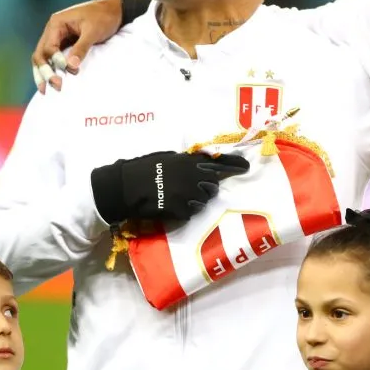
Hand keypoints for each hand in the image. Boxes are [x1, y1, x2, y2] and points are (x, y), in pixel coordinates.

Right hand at [32, 0, 123, 93]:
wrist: (115, 10)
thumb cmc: (104, 17)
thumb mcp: (93, 32)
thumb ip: (81, 48)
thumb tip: (71, 67)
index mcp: (56, 23)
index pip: (48, 47)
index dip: (55, 61)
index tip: (69, 70)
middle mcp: (53, 31)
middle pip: (40, 54)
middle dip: (45, 71)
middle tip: (55, 86)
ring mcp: (57, 37)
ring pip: (44, 58)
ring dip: (44, 73)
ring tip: (45, 91)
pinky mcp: (65, 43)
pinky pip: (54, 58)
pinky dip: (52, 69)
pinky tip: (52, 82)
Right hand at [90, 151, 249, 223]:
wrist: (123, 186)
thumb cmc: (141, 168)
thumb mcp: (166, 157)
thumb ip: (186, 160)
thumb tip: (201, 161)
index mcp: (189, 161)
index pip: (219, 162)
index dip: (234, 165)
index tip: (246, 167)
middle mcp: (193, 176)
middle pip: (213, 185)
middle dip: (208, 186)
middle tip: (195, 188)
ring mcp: (188, 194)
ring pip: (204, 200)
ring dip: (196, 200)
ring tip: (178, 197)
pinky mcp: (181, 210)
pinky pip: (191, 212)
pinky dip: (185, 210)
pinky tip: (172, 206)